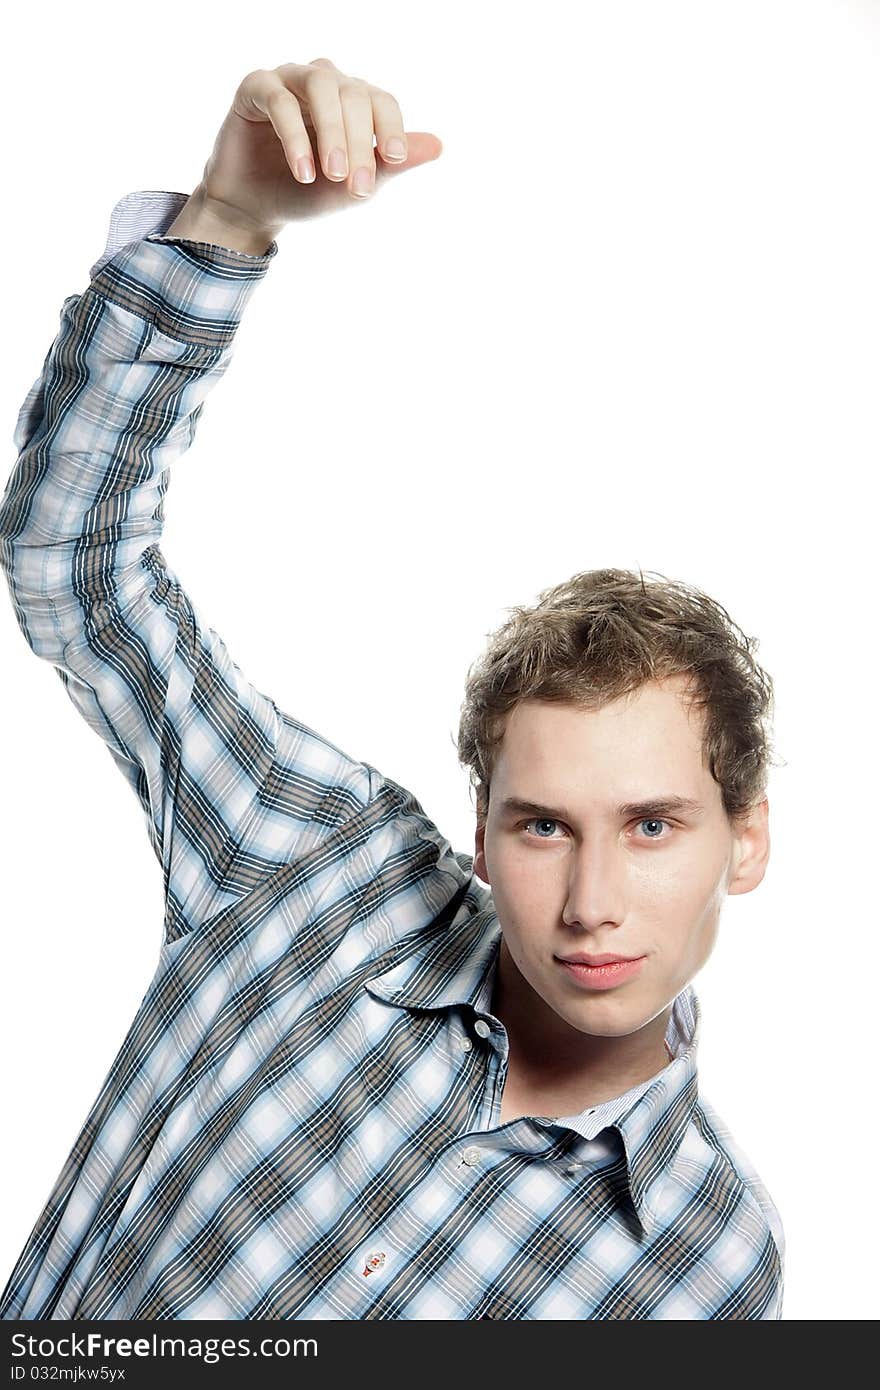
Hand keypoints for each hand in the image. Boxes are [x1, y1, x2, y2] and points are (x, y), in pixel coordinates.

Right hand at [194, 58, 442, 238]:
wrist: (255, 208)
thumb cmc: (307, 193)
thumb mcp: (354, 187)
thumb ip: (391, 165)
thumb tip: (438, 146)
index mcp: (353, 101)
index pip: (381, 100)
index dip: (391, 128)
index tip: (396, 160)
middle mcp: (325, 82)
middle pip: (353, 94)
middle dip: (359, 142)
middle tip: (357, 185)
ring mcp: (289, 79)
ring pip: (320, 86)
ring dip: (330, 132)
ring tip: (331, 175)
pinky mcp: (255, 88)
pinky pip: (279, 100)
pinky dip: (294, 136)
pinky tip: (303, 172)